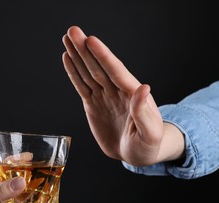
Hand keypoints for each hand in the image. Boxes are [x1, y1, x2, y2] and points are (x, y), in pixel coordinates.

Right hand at [62, 26, 183, 164]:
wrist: (137, 155)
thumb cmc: (149, 145)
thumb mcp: (150, 133)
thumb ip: (143, 112)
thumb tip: (144, 88)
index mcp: (132, 94)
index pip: (115, 71)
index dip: (103, 56)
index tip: (91, 41)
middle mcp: (117, 91)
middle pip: (98, 66)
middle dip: (85, 49)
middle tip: (73, 30)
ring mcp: (104, 96)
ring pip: (87, 72)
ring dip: (77, 55)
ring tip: (68, 38)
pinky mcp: (93, 105)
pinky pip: (82, 86)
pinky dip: (74, 72)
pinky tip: (68, 58)